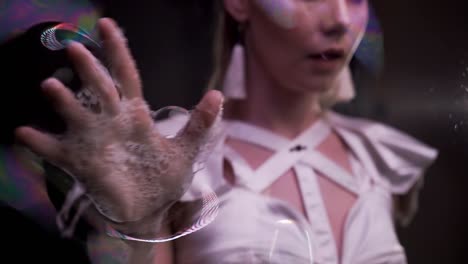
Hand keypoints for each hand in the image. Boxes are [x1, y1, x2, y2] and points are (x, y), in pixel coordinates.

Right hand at [15, 18, 223, 223]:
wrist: (149, 211)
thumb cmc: (163, 178)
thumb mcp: (185, 150)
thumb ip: (199, 124)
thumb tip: (217, 94)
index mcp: (135, 115)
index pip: (125, 75)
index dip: (116, 51)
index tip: (106, 25)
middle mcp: (111, 122)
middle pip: (98, 89)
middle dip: (88, 69)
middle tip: (77, 49)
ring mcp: (94, 141)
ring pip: (75, 115)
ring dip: (63, 101)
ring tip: (51, 86)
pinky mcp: (82, 164)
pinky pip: (56, 151)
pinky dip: (40, 143)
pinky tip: (24, 133)